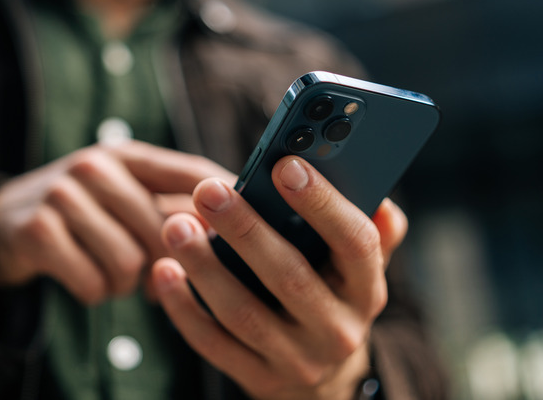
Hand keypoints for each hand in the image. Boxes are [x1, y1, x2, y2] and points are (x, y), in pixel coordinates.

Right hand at [0, 141, 232, 303]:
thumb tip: (234, 231)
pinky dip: (94, 292)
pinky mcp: (37, 230)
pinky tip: (82, 276)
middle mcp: (97, 164)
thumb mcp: (121, 198)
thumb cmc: (77, 216)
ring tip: (110, 272)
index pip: (194, 173)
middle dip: (163, 264)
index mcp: (128, 155)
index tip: (254, 229)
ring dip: (124, 283)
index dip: (228, 202)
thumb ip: (170, 208)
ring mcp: (63, 193)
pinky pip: (94, 282)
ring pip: (130, 262)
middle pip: (165, 230)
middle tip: (150, 275)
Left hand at [151, 155, 406, 399]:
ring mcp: (296, 360)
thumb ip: (371, 232)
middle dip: (245, 230)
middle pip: (289, 276)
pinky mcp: (257, 378)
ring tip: (176, 225)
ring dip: (204, 266)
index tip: (284, 165)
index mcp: (366, 290)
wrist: (320, 379)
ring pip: (243, 312)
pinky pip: (213, 343)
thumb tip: (379, 199)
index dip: (322, 203)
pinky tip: (164, 271)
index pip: (355, 243)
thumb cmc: (331, 298)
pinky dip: (184, 307)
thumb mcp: (357, 269)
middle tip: (208, 191)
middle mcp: (337, 330)